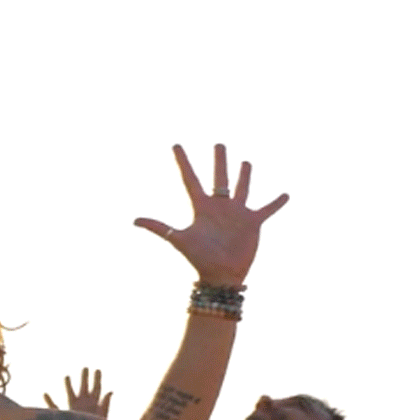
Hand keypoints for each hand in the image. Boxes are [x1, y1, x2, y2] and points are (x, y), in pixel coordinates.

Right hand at [44, 368, 111, 418]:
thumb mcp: (102, 417)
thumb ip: (105, 404)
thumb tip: (110, 391)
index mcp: (94, 404)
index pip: (97, 388)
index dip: (97, 379)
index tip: (97, 369)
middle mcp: (84, 405)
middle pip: (85, 388)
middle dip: (85, 378)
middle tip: (86, 367)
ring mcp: (74, 409)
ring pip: (71, 394)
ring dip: (69, 385)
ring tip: (67, 376)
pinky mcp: (65, 416)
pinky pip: (56, 407)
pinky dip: (50, 401)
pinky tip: (45, 394)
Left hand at [134, 144, 287, 287]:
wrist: (220, 275)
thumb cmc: (198, 258)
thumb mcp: (178, 239)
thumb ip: (158, 227)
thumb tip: (133, 220)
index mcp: (201, 207)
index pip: (189, 179)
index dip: (182, 162)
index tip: (175, 145)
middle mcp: (219, 207)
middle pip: (219, 177)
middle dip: (219, 160)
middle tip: (219, 144)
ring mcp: (237, 213)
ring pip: (242, 188)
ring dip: (245, 175)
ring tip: (246, 162)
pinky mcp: (253, 223)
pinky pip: (268, 209)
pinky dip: (277, 202)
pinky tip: (286, 194)